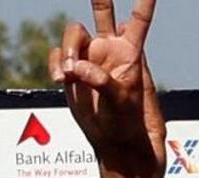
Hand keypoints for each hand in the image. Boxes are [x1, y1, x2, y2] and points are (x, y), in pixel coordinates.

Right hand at [50, 0, 163, 176]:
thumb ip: (102, 81)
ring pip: (74, 34)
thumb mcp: (122, 102)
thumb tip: (77, 67)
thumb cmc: (127, 124)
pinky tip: (61, 78)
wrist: (112, 142)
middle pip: (102, 12)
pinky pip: (58, 55)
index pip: (139, 20)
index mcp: (131, 54)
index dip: (143, 2)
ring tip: (68, 74)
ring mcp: (90, 58)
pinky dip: (56, 62)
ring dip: (67, 49)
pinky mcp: (72, 70)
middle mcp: (110, 50)